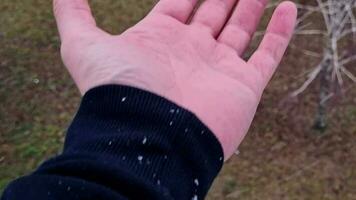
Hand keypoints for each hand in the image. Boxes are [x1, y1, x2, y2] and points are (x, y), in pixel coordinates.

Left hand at [53, 0, 296, 158]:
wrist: (149, 137)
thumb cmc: (119, 91)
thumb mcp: (83, 45)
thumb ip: (72, 13)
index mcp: (160, 39)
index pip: (179, 3)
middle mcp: (191, 51)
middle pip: (213, 12)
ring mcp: (219, 68)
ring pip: (241, 28)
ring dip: (252, 5)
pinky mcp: (244, 86)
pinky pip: (268, 54)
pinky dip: (281, 31)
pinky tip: (288, 7)